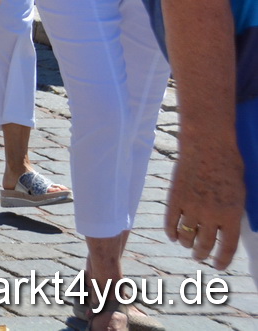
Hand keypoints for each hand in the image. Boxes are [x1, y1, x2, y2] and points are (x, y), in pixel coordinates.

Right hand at [166, 142, 246, 269]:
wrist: (208, 145)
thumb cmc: (229, 165)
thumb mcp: (240, 193)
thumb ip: (233, 213)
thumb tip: (228, 229)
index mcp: (231, 215)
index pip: (227, 248)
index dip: (222, 260)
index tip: (217, 265)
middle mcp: (211, 215)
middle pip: (204, 244)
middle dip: (202, 254)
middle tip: (200, 256)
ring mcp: (191, 206)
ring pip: (186, 236)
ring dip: (187, 244)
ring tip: (187, 245)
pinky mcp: (175, 197)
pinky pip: (170, 222)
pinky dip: (171, 232)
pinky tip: (173, 235)